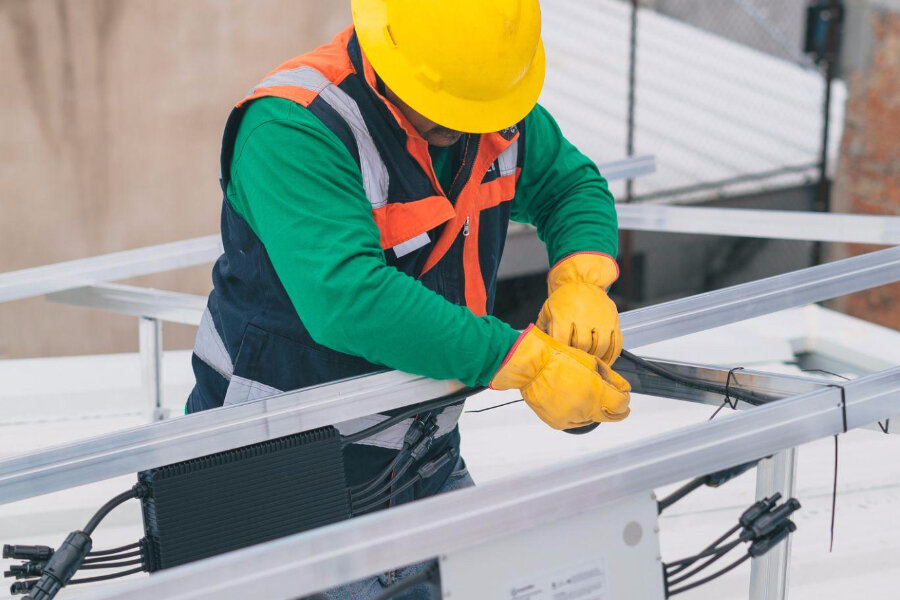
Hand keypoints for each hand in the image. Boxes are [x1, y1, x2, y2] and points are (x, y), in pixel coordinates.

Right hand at [490, 326, 630, 429]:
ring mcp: (571, 418)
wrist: (532, 366)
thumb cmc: (559, 358)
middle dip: (616, 409)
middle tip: (615, 402)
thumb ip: (612, 378)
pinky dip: (577, 413)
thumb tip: (624, 388)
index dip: (625, 399)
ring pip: (592, 419)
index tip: (623, 395)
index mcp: (596, 392)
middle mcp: (585, 410)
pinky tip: (571, 399)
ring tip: (583, 393)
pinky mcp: (558, 423)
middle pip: (611, 417)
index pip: (621, 405)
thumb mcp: (591, 362)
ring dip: (594, 409)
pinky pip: (575, 421)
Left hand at [536, 252, 622, 363]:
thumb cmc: (563, 299)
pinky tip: (606, 360)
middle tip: (576, 360)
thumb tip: (537, 345)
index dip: (562, 351)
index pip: (563, 340)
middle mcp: (584, 316)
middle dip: (579, 355)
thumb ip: (543, 328)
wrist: (583, 280)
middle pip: (582, 345)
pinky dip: (612, 355)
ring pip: (600, 346)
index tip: (562, 357)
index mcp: (565, 315)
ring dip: (595, 357)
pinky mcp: (613, 321)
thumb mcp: (548, 309)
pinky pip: (616, 343)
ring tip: (589, 362)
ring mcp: (601, 319)